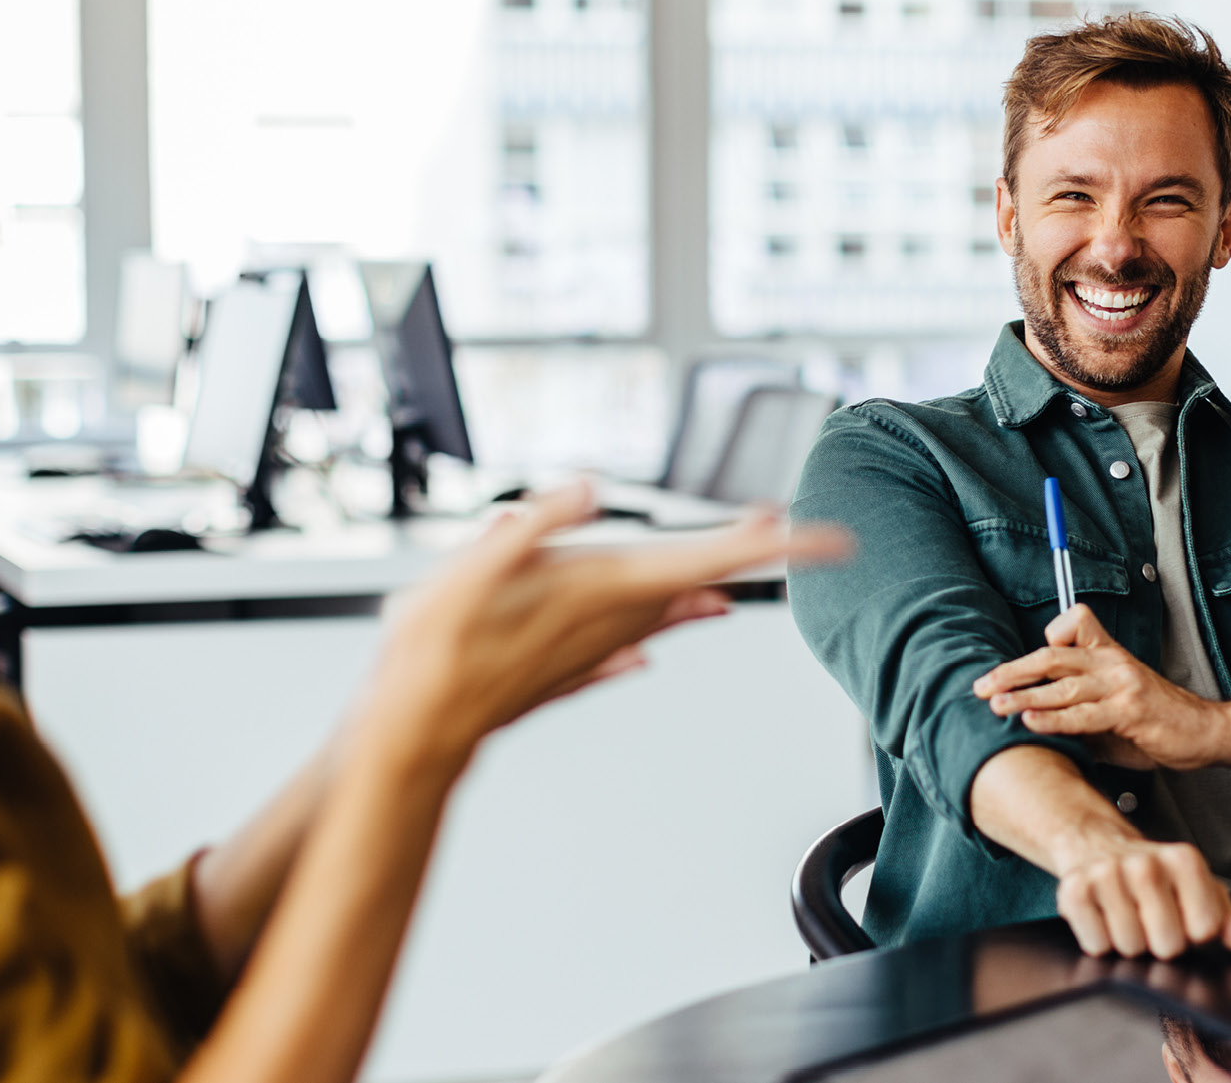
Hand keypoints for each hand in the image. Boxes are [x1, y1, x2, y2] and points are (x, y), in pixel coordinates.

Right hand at [371, 484, 848, 750]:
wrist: (412, 737)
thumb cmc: (433, 654)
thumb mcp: (470, 571)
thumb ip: (533, 528)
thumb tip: (589, 493)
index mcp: (598, 589)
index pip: (702, 561)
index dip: (762, 546)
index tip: (818, 538)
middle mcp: (608, 621)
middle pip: (700, 580)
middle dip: (756, 557)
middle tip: (814, 539)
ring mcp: (591, 648)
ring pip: (670, 610)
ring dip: (712, 584)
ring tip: (750, 563)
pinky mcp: (566, 665)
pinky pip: (630, 641)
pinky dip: (663, 626)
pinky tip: (672, 632)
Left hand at [974, 606, 1230, 771]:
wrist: (1208, 732)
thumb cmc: (1161, 722)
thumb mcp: (1116, 711)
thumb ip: (1081, 712)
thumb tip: (1042, 726)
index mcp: (1109, 655)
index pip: (1070, 626)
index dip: (1043, 640)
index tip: (1016, 666)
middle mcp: (1113, 662)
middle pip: (1051, 657)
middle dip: (1012, 672)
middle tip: (982, 685)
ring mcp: (1122, 684)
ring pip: (1062, 685)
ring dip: (1023, 695)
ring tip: (996, 705)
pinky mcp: (1130, 710)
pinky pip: (1083, 714)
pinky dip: (1053, 718)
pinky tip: (1031, 721)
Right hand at [1054, 835, 1230, 959]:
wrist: (1098, 845)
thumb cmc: (1155, 875)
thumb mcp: (1199, 889)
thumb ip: (1229, 919)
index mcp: (1183, 860)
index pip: (1204, 930)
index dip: (1194, 934)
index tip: (1184, 917)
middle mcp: (1145, 864)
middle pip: (1168, 946)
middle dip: (1161, 943)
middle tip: (1152, 921)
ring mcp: (1107, 875)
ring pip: (1131, 949)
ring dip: (1130, 943)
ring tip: (1127, 917)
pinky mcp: (1073, 890)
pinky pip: (1096, 946)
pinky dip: (1100, 942)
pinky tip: (1104, 918)